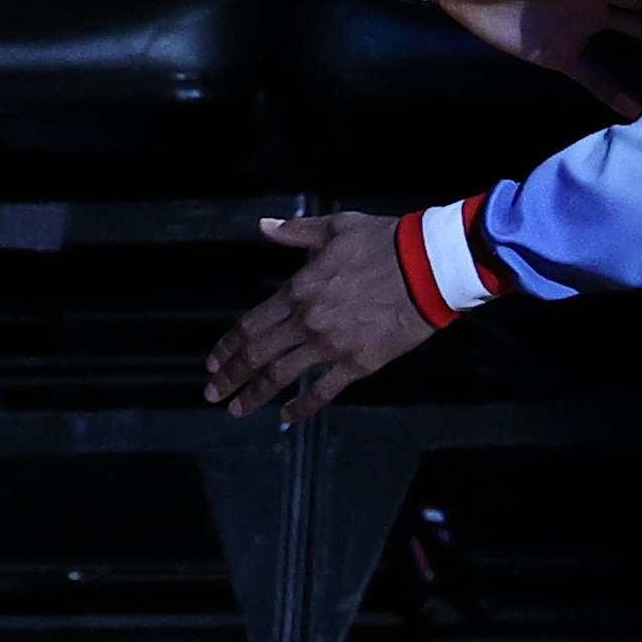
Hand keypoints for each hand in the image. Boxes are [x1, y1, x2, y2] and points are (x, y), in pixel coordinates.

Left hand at [207, 212, 438, 421]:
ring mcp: (331, 346)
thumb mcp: (335, 227)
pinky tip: (286, 415)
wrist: (429, 267)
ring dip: (255, 395)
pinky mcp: (359, 364)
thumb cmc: (384, 242)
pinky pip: (323, 391)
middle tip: (212, 394)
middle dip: (230, 378)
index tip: (212, 363)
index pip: (250, 325)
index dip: (227, 347)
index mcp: (298, 290)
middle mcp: (307, 322)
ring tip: (236, 410)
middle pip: (257, 355)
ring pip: (282, 377)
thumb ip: (295, 232)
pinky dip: (301, 407)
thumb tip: (264, 226)